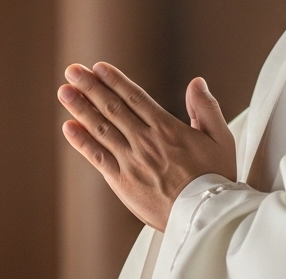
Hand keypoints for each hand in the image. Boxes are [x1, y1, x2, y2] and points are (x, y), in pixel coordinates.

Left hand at [58, 62, 235, 230]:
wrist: (206, 217)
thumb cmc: (217, 179)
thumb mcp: (221, 139)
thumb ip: (206, 108)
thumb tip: (196, 82)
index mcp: (167, 128)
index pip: (135, 97)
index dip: (114, 80)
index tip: (98, 67)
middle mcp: (145, 141)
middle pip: (113, 107)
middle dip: (90, 87)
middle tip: (72, 70)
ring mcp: (131, 161)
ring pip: (101, 128)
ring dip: (81, 108)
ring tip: (64, 91)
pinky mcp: (123, 183)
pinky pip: (98, 158)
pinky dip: (81, 141)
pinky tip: (69, 127)